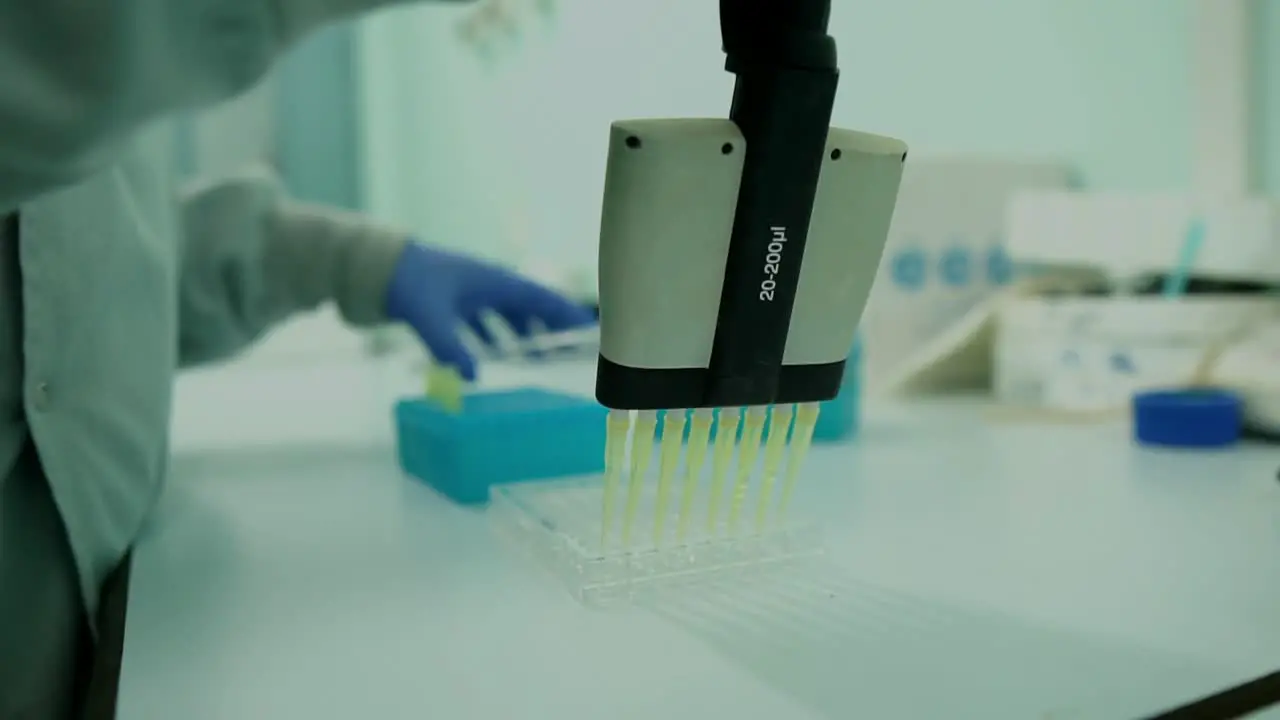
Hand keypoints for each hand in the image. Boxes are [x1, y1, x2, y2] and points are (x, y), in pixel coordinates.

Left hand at [385, 242, 594, 380]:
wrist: (375, 265)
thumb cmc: (407, 283)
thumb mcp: (430, 316)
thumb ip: (451, 348)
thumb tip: (472, 379)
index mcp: (493, 281)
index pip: (541, 297)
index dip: (567, 314)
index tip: (590, 330)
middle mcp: (487, 284)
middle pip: (528, 306)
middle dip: (549, 327)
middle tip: (568, 351)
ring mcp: (469, 291)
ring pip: (506, 312)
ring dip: (521, 333)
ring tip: (535, 357)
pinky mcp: (451, 300)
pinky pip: (481, 319)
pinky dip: (491, 336)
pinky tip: (489, 354)